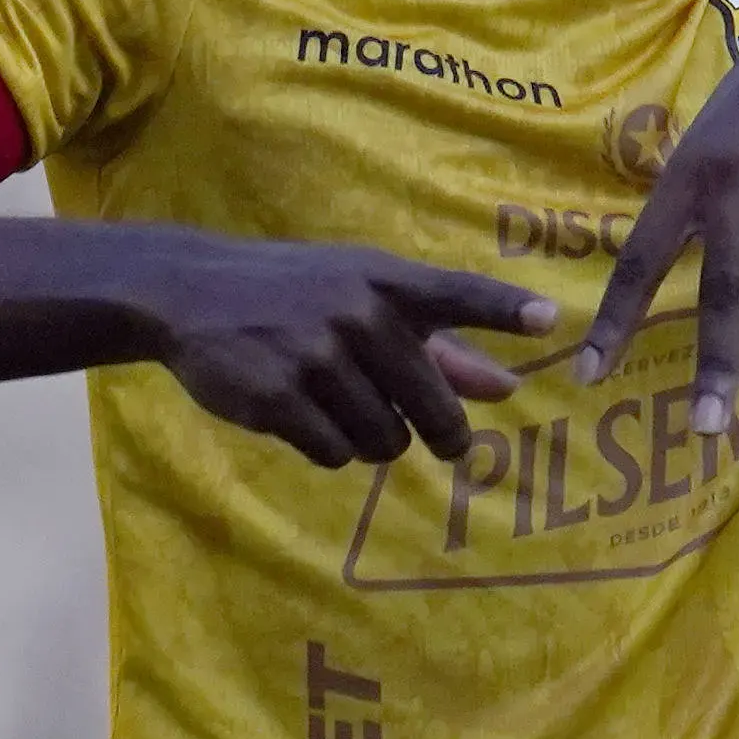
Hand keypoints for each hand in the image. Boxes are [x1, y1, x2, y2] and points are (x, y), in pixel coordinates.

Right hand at [125, 230, 553, 467]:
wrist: (190, 293)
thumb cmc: (297, 293)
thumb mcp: (364, 297)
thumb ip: (441, 346)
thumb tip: (507, 388)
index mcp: (385, 282)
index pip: (456, 294)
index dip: (503, 310)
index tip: (548, 321)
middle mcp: (357, 314)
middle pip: (434, 411)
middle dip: (439, 433)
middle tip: (442, 439)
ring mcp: (316, 357)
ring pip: (385, 442)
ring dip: (374, 439)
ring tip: (341, 403)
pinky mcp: (278, 398)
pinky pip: (336, 455)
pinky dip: (330, 447)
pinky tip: (304, 414)